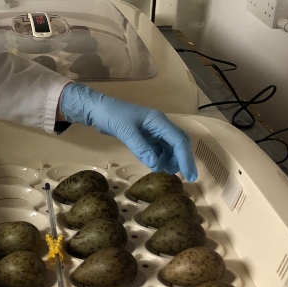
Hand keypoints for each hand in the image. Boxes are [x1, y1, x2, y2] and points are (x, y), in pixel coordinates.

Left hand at [59, 83, 197, 181]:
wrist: (97, 109)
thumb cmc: (112, 116)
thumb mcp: (126, 132)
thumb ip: (142, 148)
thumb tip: (157, 166)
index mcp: (159, 121)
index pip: (178, 141)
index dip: (185, 158)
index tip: (190, 175)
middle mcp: (160, 125)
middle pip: (179, 142)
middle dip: (184, 159)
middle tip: (188, 177)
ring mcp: (153, 130)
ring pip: (170, 146)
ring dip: (172, 159)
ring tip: (168, 172)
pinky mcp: (145, 135)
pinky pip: (159, 148)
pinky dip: (161, 158)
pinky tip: (157, 166)